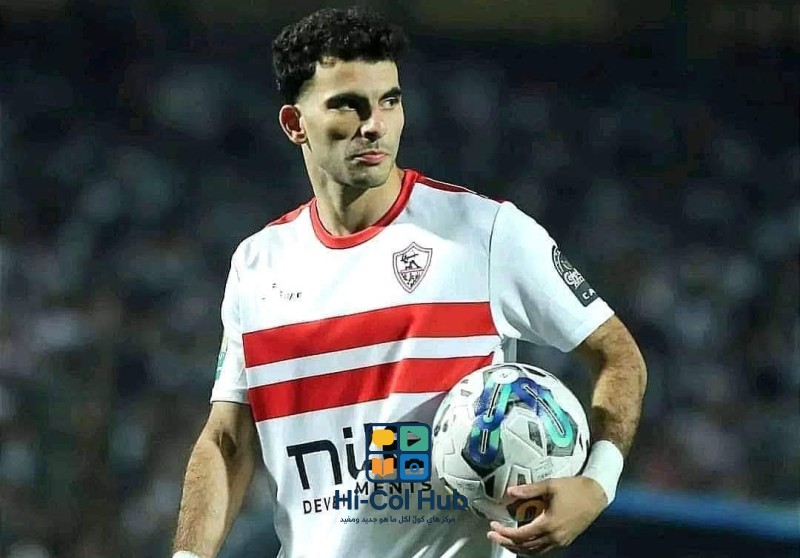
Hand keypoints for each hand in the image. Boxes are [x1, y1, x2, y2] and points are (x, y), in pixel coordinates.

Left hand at [487, 476, 606, 554]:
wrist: (596, 495)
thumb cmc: (573, 489)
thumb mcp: (550, 486)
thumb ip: (529, 490)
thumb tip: (510, 491)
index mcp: (548, 524)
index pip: (521, 535)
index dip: (504, 533)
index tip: (492, 527)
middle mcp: (553, 537)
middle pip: (525, 546)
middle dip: (506, 543)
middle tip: (492, 536)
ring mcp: (560, 541)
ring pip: (534, 551)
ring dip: (518, 548)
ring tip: (505, 541)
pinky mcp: (565, 541)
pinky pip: (543, 550)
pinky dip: (530, 549)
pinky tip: (524, 543)